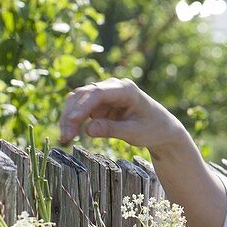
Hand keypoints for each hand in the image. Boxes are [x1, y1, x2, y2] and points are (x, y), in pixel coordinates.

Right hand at [58, 77, 189, 158]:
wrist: (161, 128)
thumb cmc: (152, 128)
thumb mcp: (135, 132)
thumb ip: (112, 129)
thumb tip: (88, 129)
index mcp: (125, 89)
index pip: (98, 93)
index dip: (82, 106)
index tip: (72, 121)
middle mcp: (112, 87)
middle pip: (84, 95)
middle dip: (71, 114)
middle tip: (65, 137)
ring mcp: (104, 94)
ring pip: (78, 100)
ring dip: (68, 118)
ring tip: (65, 138)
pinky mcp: (99, 104)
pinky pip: (80, 109)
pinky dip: (73, 121)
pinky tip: (69, 134)